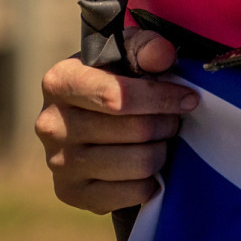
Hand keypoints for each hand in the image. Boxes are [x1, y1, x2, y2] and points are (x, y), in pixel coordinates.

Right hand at [35, 31, 196, 212]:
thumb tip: (163, 55)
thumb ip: (145, 47)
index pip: (119, 97)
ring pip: (139, 164)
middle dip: (166, 124)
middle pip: (135, 131)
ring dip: (161, 151)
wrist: (85, 118)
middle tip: (173, 120)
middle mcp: (51, 124)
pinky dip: (149, 181)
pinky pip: (132, 194)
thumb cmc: (112, 78)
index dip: (161, 98)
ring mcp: (58, 163)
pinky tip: (144, 166)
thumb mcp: (125, 53)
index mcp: (60, 81)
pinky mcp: (70, 194)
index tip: (189, 98)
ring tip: (159, 140)